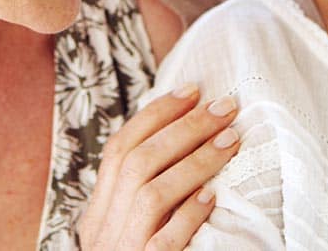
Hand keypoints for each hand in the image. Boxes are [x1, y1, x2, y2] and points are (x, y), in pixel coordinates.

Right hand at [76, 84, 240, 249]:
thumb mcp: (132, 231)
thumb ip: (144, 198)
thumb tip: (183, 144)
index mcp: (97, 215)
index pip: (118, 149)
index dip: (154, 115)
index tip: (192, 91)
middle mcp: (102, 231)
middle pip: (136, 162)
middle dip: (183, 127)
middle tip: (224, 107)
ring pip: (151, 194)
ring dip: (195, 161)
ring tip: (231, 140)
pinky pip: (164, 240)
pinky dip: (188, 214)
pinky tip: (213, 196)